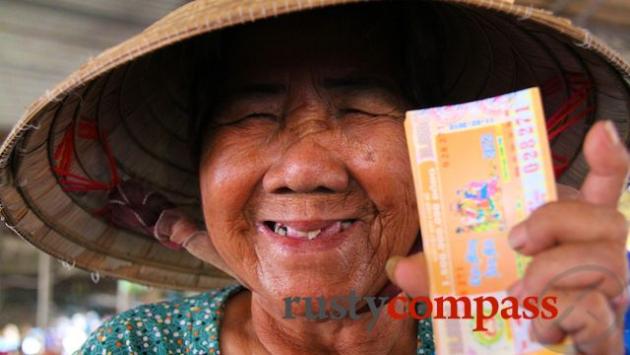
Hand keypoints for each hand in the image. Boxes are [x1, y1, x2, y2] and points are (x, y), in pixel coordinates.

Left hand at [386, 121, 629, 353]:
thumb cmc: (501, 315)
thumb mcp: (463, 284)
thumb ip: (435, 272)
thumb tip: (397, 266)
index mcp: (563, 236)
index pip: (601, 191)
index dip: (608, 161)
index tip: (601, 131)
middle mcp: (593, 259)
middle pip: (607, 219)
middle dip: (559, 220)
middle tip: (517, 241)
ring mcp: (605, 295)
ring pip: (607, 262)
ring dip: (553, 275)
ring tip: (518, 296)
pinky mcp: (604, 332)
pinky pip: (597, 312)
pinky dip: (560, 316)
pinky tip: (540, 327)